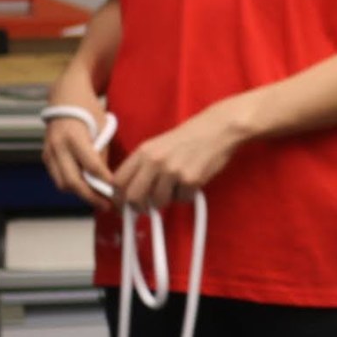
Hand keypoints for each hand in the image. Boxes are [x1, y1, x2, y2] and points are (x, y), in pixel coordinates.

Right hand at [42, 95, 114, 209]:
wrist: (65, 96)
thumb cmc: (88, 109)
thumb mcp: (102, 126)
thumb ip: (102, 152)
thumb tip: (106, 178)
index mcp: (74, 137)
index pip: (91, 166)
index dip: (105, 182)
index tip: (116, 191)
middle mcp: (58, 146)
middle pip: (72, 182)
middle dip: (90, 197)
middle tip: (106, 205)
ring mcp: (49, 152)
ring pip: (63, 184)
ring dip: (80, 193)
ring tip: (98, 199)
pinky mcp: (46, 156)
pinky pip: (58, 177)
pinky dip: (72, 185)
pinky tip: (86, 188)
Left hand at [113, 98, 250, 210]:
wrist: (218, 128)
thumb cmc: (189, 137)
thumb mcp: (158, 145)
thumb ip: (143, 166)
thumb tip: (131, 192)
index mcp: (143, 151)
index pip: (118, 181)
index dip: (118, 198)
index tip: (123, 205)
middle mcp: (154, 161)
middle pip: (133, 197)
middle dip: (139, 207)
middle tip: (147, 207)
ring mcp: (172, 171)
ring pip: (158, 202)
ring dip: (167, 200)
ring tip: (177, 185)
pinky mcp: (191, 180)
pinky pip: (182, 199)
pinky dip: (187, 195)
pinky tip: (193, 180)